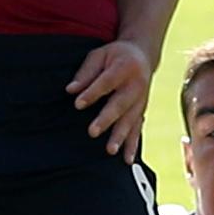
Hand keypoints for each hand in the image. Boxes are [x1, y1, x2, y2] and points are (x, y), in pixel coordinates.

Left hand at [67, 39, 153, 156]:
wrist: (142, 55)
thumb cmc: (115, 55)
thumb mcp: (99, 55)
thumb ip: (86, 72)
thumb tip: (70, 90)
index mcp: (124, 67)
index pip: (106, 82)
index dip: (92, 93)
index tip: (78, 104)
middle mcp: (136, 85)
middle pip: (120, 104)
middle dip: (106, 119)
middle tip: (92, 131)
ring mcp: (141, 100)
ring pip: (130, 120)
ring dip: (120, 136)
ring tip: (110, 150)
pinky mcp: (141, 111)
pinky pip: (138, 129)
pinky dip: (133, 144)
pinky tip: (126, 159)